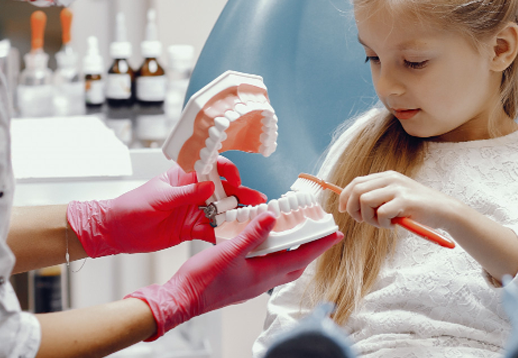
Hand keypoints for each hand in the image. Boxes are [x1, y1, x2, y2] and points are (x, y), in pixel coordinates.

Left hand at [67, 156, 266, 257]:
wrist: (116, 231)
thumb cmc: (131, 207)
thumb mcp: (158, 198)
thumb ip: (185, 194)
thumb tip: (209, 186)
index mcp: (183, 177)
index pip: (210, 167)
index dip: (226, 171)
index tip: (235, 179)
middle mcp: (192, 193)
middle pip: (222, 190)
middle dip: (240, 194)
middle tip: (257, 201)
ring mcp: (193, 211)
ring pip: (220, 211)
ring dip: (237, 214)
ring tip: (254, 219)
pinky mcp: (190, 229)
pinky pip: (211, 230)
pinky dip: (223, 233)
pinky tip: (235, 237)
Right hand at [127, 212, 341, 340]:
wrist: (181, 299)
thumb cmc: (202, 280)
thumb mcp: (228, 251)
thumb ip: (252, 235)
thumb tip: (272, 218)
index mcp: (263, 274)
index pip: (301, 257)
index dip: (320, 245)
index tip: (336, 235)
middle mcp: (262, 282)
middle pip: (296, 264)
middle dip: (311, 249)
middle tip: (320, 233)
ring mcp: (252, 284)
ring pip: (281, 267)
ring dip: (292, 252)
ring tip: (297, 235)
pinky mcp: (242, 283)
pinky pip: (266, 267)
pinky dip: (274, 255)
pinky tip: (266, 244)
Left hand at [338, 171, 456, 229]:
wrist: (445, 210)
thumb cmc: (418, 208)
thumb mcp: (395, 198)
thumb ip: (377, 197)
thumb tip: (351, 205)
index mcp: (387, 176)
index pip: (356, 182)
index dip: (345, 197)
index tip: (343, 210)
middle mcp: (390, 179)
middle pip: (357, 191)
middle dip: (354, 209)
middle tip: (364, 221)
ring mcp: (398, 189)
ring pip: (365, 201)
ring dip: (369, 218)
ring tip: (384, 223)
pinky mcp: (405, 201)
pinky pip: (381, 213)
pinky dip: (383, 223)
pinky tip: (395, 224)